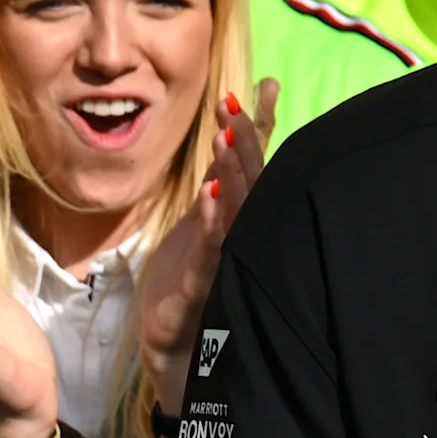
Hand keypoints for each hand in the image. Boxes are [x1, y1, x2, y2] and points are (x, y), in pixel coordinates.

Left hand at [137, 84, 273, 415]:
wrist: (172, 351)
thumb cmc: (190, 287)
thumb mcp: (202, 225)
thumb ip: (220, 185)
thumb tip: (231, 134)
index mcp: (243, 220)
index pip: (258, 165)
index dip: (260, 126)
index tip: (264, 85)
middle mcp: (244, 238)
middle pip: (253, 183)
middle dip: (245, 142)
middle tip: (236, 104)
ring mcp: (228, 263)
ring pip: (238, 212)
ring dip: (234, 173)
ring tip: (226, 135)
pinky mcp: (204, 288)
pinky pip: (213, 249)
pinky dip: (214, 218)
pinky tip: (211, 190)